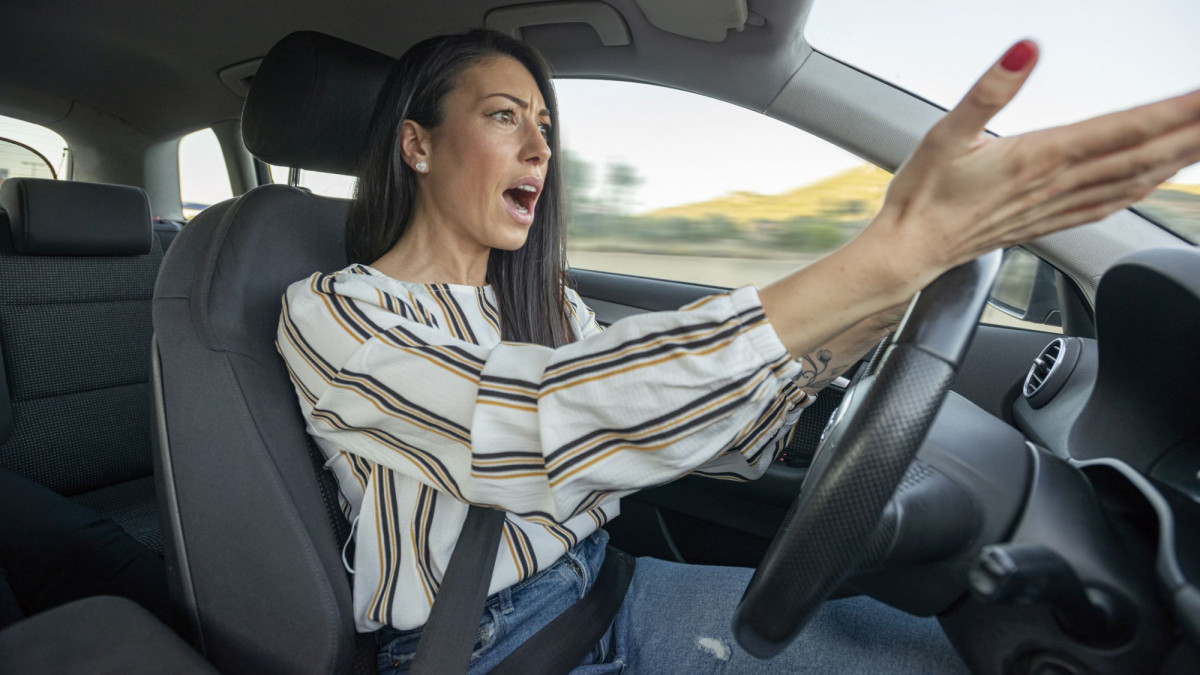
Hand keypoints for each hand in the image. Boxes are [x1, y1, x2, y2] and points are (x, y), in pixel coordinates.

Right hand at [874, 39, 1199, 284]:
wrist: (908, 252)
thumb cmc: (921, 197)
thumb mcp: (944, 134)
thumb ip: (989, 91)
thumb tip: (1024, 51)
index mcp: (1040, 158)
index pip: (1124, 128)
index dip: (1175, 109)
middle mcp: (1057, 184)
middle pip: (1144, 155)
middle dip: (1191, 131)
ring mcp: (1056, 206)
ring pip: (1135, 180)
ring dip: (1178, 158)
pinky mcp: (1047, 220)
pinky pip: (1111, 203)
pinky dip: (1145, 188)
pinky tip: (1157, 180)